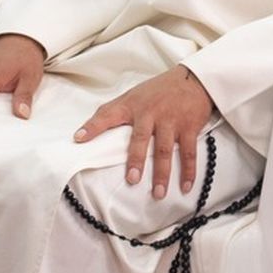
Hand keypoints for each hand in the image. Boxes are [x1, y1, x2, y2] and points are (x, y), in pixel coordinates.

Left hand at [74, 65, 214, 199]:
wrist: (193, 79)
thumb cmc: (159, 91)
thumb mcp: (134, 96)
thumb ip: (113, 112)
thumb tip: (85, 133)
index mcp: (133, 105)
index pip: (108, 114)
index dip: (93, 126)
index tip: (79, 138)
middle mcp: (151, 113)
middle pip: (141, 139)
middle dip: (136, 160)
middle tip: (132, 180)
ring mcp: (171, 120)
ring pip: (165, 150)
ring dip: (162, 173)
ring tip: (158, 193)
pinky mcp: (189, 126)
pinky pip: (188, 152)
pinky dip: (188, 171)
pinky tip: (185, 187)